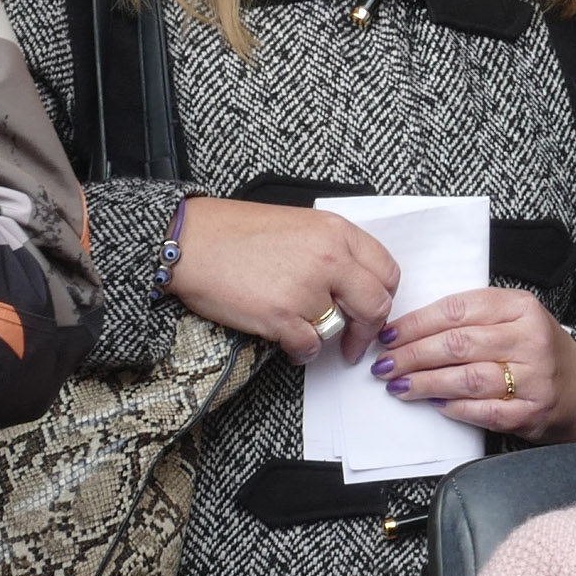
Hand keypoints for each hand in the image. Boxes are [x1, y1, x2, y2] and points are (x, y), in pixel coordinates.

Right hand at [166, 198, 398, 364]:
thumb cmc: (231, 232)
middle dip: (368, 330)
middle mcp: (328, 257)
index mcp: (335, 231)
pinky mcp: (281, 315)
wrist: (189, 241)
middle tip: (355, 341)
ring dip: (326, 338)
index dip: (383, 296)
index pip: (386, 270)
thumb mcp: (296, 224)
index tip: (371, 310)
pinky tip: (288, 343)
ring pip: (340, 329)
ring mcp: (306, 288)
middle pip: (376, 304)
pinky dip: (302, 352)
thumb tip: (351, 284)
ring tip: (304, 334)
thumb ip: (330, 249)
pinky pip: (310, 346)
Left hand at [374, 287, 575, 444]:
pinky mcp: (532, 411)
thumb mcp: (510, 318)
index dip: (415, 324)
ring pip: (467, 378)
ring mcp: (534, 377)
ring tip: (399, 385)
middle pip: (458, 344)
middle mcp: (529, 339)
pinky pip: (484, 410)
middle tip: (385, 364)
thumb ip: (468, 318)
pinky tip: (434, 404)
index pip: (457, 310)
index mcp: (520, 307)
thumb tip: (407, 331)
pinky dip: (454, 407)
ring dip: (426, 383)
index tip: (388, 335)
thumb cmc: (533, 348)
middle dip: (412, 355)